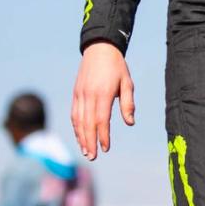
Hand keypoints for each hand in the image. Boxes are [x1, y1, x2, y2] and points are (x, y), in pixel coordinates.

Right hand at [71, 42, 133, 159]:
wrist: (99, 48)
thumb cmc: (117, 67)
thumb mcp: (127, 83)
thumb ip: (128, 104)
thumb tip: (130, 123)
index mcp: (103, 93)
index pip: (101, 119)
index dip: (103, 135)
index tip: (106, 148)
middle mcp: (89, 95)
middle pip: (87, 123)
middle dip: (90, 141)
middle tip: (93, 157)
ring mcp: (80, 94)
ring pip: (78, 120)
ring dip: (81, 137)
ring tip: (86, 151)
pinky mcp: (76, 93)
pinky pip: (74, 113)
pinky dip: (76, 127)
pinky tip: (80, 136)